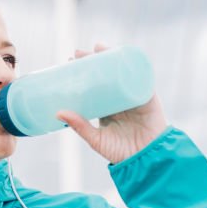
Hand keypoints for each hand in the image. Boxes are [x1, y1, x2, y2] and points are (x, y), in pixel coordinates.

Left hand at [55, 43, 167, 164]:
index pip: (93, 85)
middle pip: (107, 74)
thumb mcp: (96, 139)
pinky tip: (124, 53)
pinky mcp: (148, 96)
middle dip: (93, 60)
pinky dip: (134, 65)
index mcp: (107, 107)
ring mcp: (134, 95)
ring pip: (123, 71)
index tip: (69, 62)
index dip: (83, 73)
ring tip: (99, 47)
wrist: (145, 160)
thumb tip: (58, 113)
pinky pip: (142, 77)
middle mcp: (120, 98)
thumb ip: (79, 126)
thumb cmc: (120, 152)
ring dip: (112, 56)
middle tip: (79, 53)